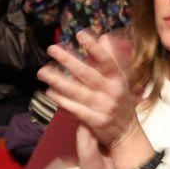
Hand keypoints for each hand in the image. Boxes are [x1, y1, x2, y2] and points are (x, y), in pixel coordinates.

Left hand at [36, 30, 142, 151]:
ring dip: (58, 80)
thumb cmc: (121, 102)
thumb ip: (111, 59)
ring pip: (77, 91)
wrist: (127, 134)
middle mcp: (110, 91)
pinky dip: (61, 100)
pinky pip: (74, 108)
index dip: (93, 47)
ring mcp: (102, 107)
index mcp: (117, 79)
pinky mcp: (94, 121)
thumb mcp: (121, 80)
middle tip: (52, 49)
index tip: (79, 34)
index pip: (106, 60)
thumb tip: (104, 37)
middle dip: (68, 60)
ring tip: (43, 71)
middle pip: (86, 73)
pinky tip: (49, 92)